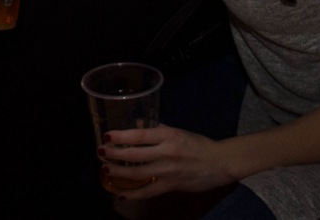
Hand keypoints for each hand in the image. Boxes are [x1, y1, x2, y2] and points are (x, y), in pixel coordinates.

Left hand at [100, 126, 236, 197]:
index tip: (107, 136)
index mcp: (168, 135)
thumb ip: (157, 128)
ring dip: (119, 173)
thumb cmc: (198, 144)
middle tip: (100, 152)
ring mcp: (169, 171)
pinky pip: (149, 192)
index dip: (121, 136)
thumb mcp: (178, 131)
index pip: (140, 135)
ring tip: (105, 170)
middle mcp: (167, 152)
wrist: (219, 163)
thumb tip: (138, 124)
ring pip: (138, 173)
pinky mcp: (172, 186)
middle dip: (115, 154)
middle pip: (135, 154)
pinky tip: (122, 194)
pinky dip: (134, 194)